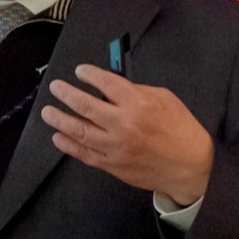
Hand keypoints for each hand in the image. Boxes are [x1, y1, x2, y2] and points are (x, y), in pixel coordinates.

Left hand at [42, 65, 211, 205]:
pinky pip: (85, 154)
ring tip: (47, 112)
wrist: (190, 166)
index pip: (106, 84)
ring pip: (80, 131)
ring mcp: (115, 147)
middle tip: (55, 88)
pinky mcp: (112, 165)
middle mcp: (123, 125)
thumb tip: (111, 87)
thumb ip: (137, 91)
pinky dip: (69, 145)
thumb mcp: (165, 99)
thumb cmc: (180, 129)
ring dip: (60, 120)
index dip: (90, 75)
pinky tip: (58, 137)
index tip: (79, 71)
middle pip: (86, 106)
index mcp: (138, 104)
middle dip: (67, 95)